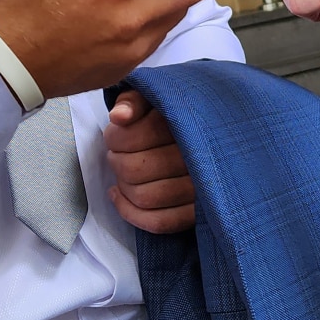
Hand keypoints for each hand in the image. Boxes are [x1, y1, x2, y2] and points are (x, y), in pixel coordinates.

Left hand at [104, 90, 192, 233]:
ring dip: (123, 186)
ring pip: (146, 198)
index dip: (114, 138)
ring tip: (123, 171)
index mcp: (186, 122)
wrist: (205, 133)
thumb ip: (133, 102)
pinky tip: (118, 195)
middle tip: (118, 153)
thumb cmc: (169, 116)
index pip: (133, 138)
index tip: (115, 134)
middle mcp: (198, 156)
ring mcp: (202, 188)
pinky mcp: (200, 212)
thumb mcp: (151, 97)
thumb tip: (119, 117)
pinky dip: (131, 213)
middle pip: (134, 170)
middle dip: (116, 161)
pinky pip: (161, 223)